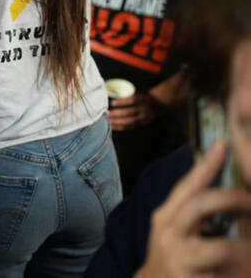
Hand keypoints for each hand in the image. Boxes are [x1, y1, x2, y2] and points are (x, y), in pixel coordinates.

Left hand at [108, 92, 160, 130]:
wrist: (157, 104)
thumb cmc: (142, 98)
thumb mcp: (137, 94)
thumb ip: (127, 96)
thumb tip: (110, 97)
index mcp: (142, 99)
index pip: (132, 100)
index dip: (122, 102)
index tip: (112, 103)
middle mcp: (144, 109)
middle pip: (130, 112)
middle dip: (117, 114)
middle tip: (107, 114)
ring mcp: (143, 117)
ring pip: (130, 121)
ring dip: (117, 122)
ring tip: (108, 121)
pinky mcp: (142, 124)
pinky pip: (131, 127)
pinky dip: (121, 127)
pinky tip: (113, 126)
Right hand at [137, 140, 250, 276]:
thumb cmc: (174, 259)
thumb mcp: (177, 232)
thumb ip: (196, 213)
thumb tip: (232, 191)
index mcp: (166, 218)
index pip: (186, 186)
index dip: (205, 165)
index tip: (223, 144)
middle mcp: (167, 234)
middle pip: (199, 205)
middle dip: (233, 199)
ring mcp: (176, 259)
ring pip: (222, 248)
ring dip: (248, 250)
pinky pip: (222, 274)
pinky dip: (240, 273)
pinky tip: (246, 271)